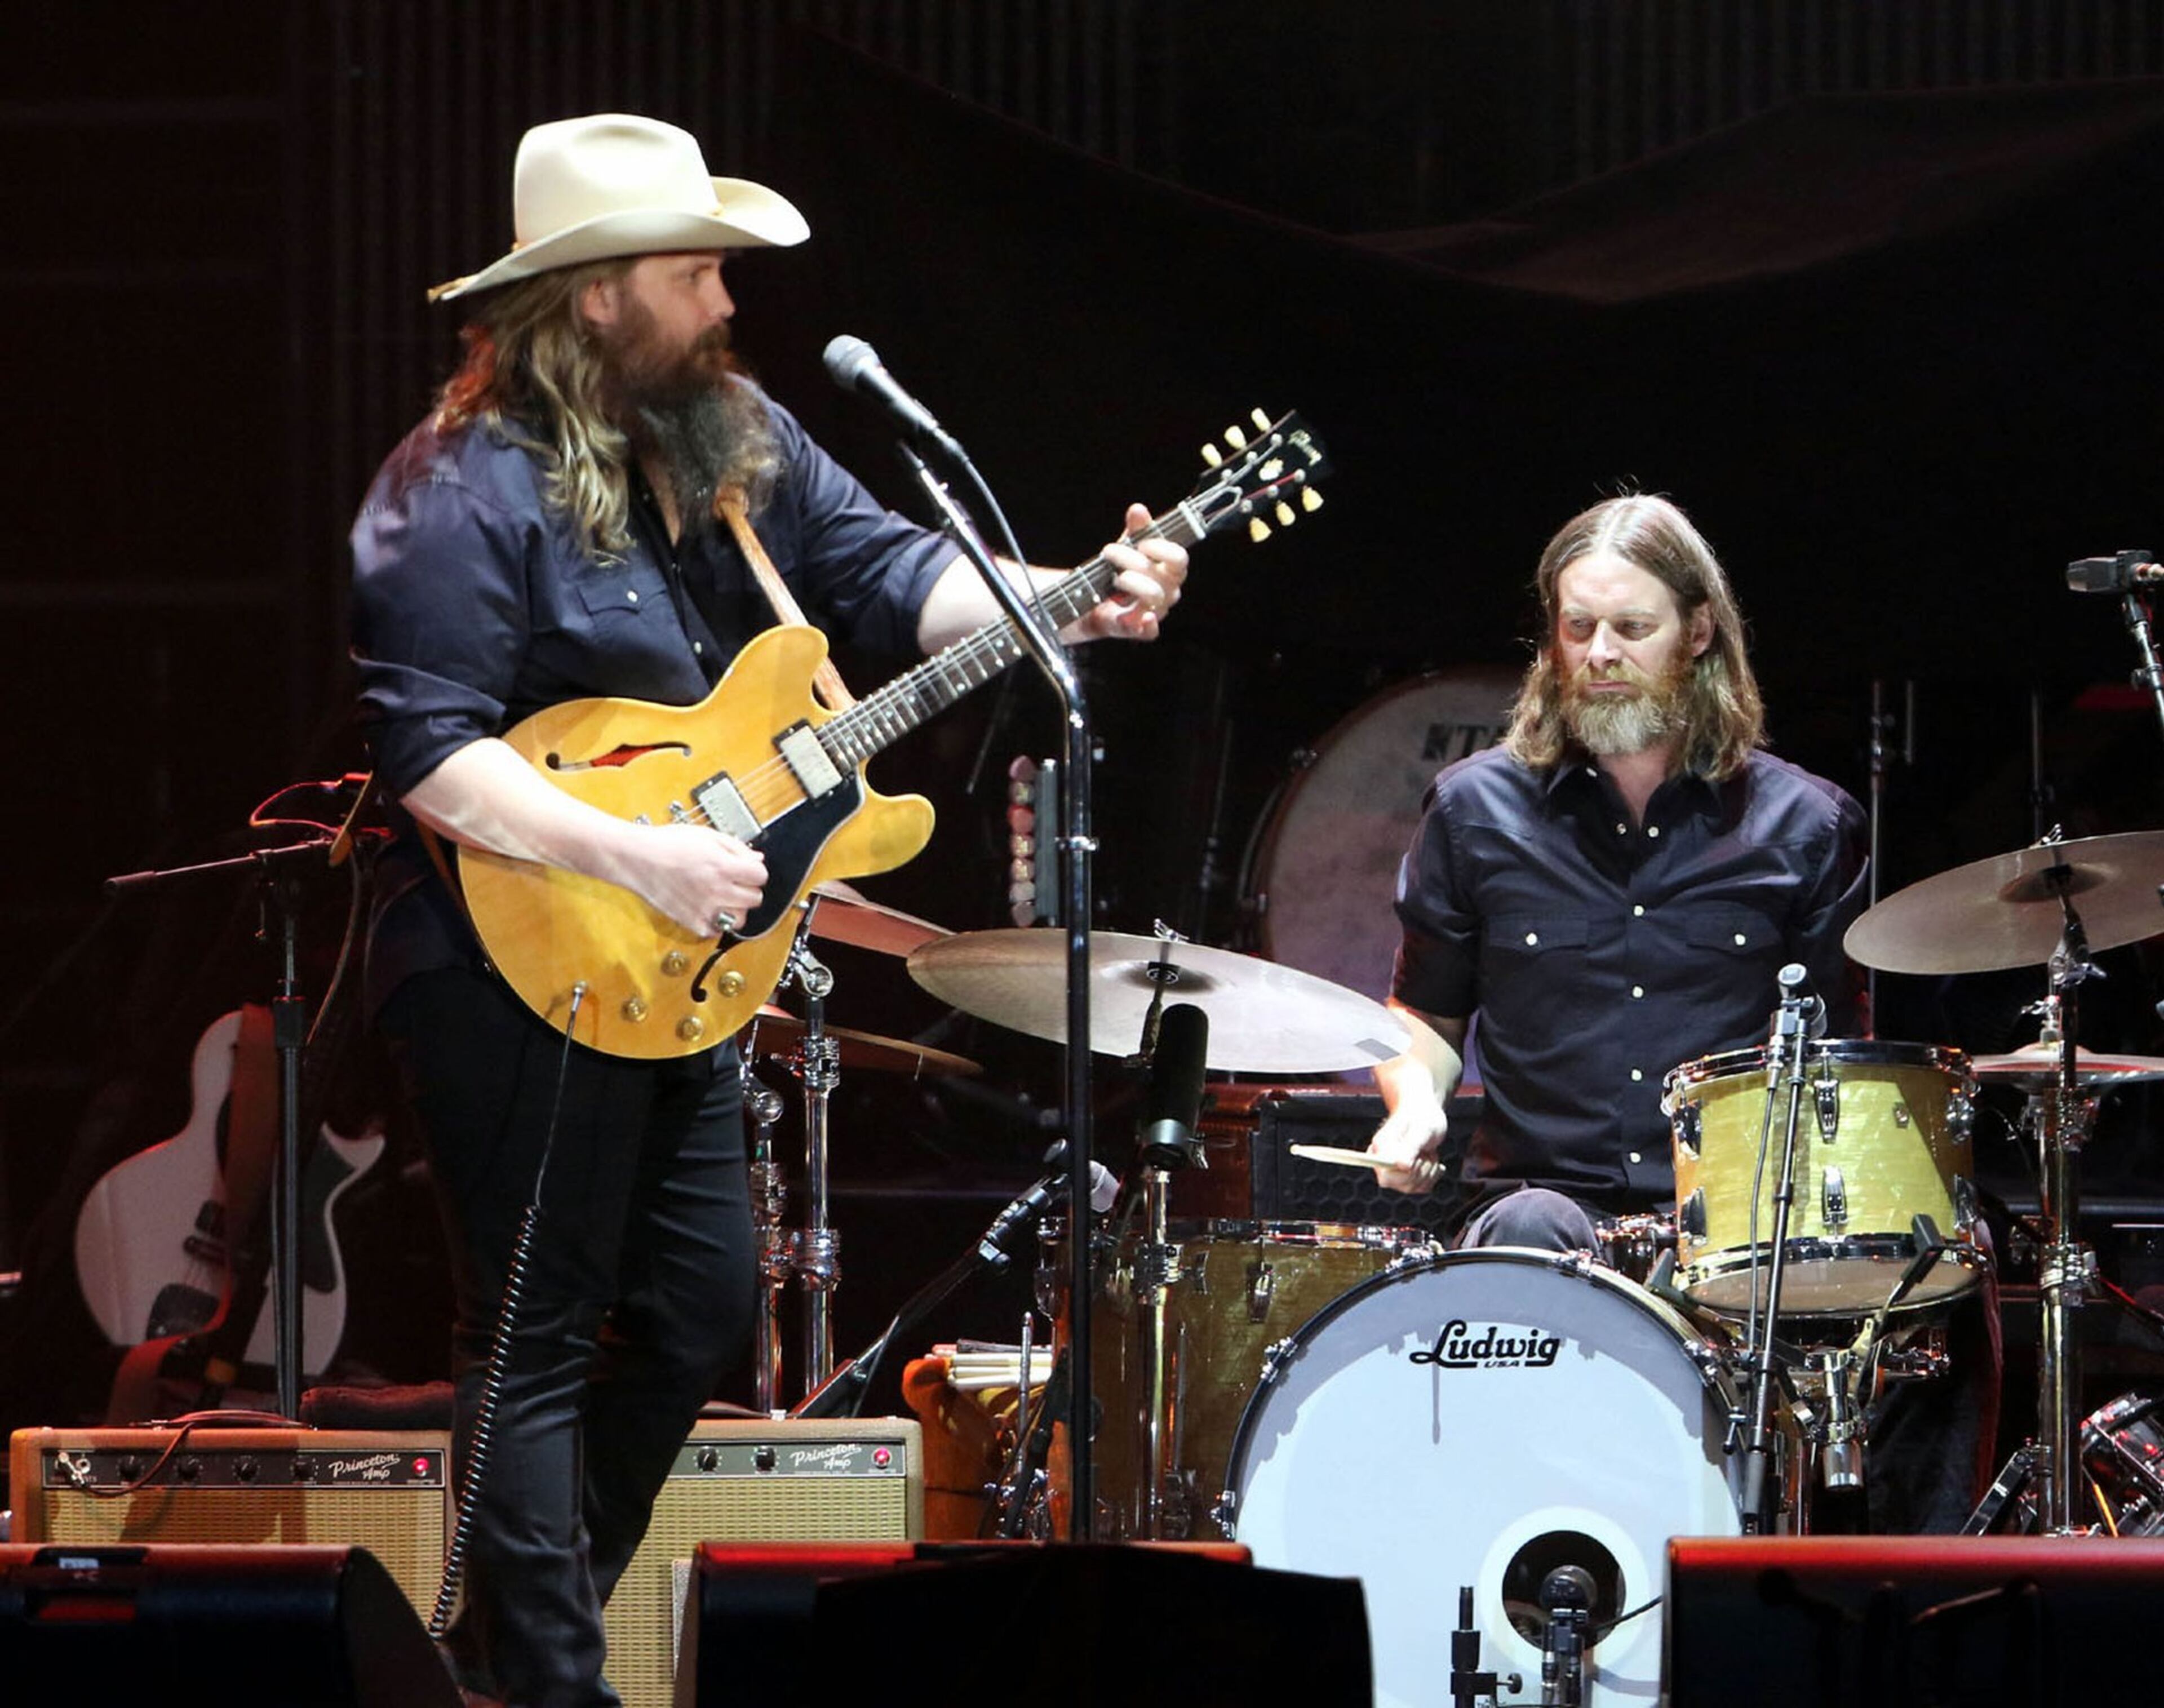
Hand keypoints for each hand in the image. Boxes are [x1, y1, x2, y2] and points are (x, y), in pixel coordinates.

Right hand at [611, 822, 767, 939]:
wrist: (637, 858)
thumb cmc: (668, 843)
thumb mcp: (707, 836)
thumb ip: (736, 848)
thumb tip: (757, 859)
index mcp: (723, 866)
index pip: (761, 876)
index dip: (755, 871)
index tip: (747, 870)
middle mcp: (717, 890)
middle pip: (755, 898)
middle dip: (748, 888)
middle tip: (735, 882)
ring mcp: (704, 909)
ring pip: (740, 919)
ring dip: (736, 908)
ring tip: (723, 897)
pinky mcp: (691, 922)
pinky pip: (716, 931)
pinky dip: (716, 922)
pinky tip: (709, 908)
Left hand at [1074, 501, 1185, 640]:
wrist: (1087, 599)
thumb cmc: (1115, 570)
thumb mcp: (1125, 546)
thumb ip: (1135, 529)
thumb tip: (1139, 510)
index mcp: (1167, 570)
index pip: (1179, 560)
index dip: (1162, 550)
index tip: (1142, 543)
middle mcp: (1165, 592)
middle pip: (1165, 577)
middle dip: (1135, 561)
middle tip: (1109, 552)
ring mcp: (1151, 611)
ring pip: (1155, 599)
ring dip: (1133, 584)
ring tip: (1113, 577)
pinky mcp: (1132, 628)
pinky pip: (1149, 632)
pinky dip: (1147, 625)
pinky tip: (1142, 617)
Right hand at [1367, 1100, 1447, 1195]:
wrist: (1425, 1117)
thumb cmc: (1422, 1119)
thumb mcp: (1421, 1129)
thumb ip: (1410, 1147)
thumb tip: (1402, 1166)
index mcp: (1380, 1148)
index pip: (1386, 1176)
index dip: (1405, 1174)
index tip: (1419, 1156)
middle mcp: (1382, 1164)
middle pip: (1403, 1184)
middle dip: (1421, 1168)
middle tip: (1425, 1149)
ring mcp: (1393, 1173)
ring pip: (1415, 1187)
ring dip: (1429, 1169)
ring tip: (1427, 1151)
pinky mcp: (1406, 1179)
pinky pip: (1423, 1188)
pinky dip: (1432, 1174)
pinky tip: (1430, 1159)